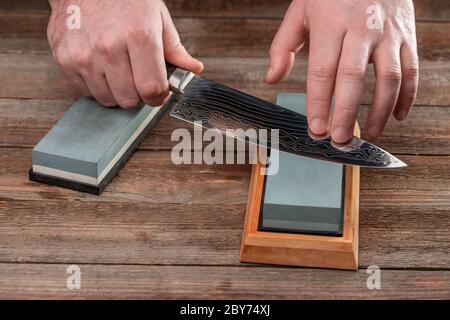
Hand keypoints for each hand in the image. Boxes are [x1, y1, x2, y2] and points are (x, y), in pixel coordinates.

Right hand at [47, 0, 202, 107]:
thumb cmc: (124, 0)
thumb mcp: (157, 18)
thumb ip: (175, 50)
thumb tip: (194, 70)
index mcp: (138, 36)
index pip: (152, 89)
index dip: (159, 96)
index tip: (159, 92)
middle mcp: (109, 48)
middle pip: (130, 99)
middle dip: (139, 95)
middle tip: (138, 79)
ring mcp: (84, 55)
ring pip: (107, 99)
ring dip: (116, 91)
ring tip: (118, 69)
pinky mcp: (65, 60)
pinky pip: (85, 91)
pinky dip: (95, 85)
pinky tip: (100, 66)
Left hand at [266, 0, 418, 142]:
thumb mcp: (300, 10)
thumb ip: (283, 46)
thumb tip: (272, 79)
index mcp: (331, 25)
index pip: (323, 71)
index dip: (319, 103)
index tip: (315, 129)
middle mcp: (362, 29)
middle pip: (353, 78)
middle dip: (346, 114)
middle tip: (339, 140)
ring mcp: (388, 33)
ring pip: (389, 77)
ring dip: (380, 111)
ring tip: (369, 135)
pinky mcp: (407, 35)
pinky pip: (412, 69)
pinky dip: (407, 96)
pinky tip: (397, 116)